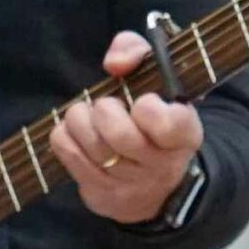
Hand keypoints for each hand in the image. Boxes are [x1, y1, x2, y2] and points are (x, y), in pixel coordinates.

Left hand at [49, 31, 202, 223]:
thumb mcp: (156, 76)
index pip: (168, 124)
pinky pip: (68, 156)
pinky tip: (77, 132)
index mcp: (184, 134)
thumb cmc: (151, 114)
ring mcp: (130, 186)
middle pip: (119, 136)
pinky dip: (65, 135)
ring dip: (79, 120)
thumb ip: (136, 51)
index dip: (148, 108)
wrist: (153, 176)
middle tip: (105, 105)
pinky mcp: (102, 196)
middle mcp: (161, 166)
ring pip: (90, 147)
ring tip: (87, 115)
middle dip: (103, 110)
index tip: (143, 101)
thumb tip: (114, 64)